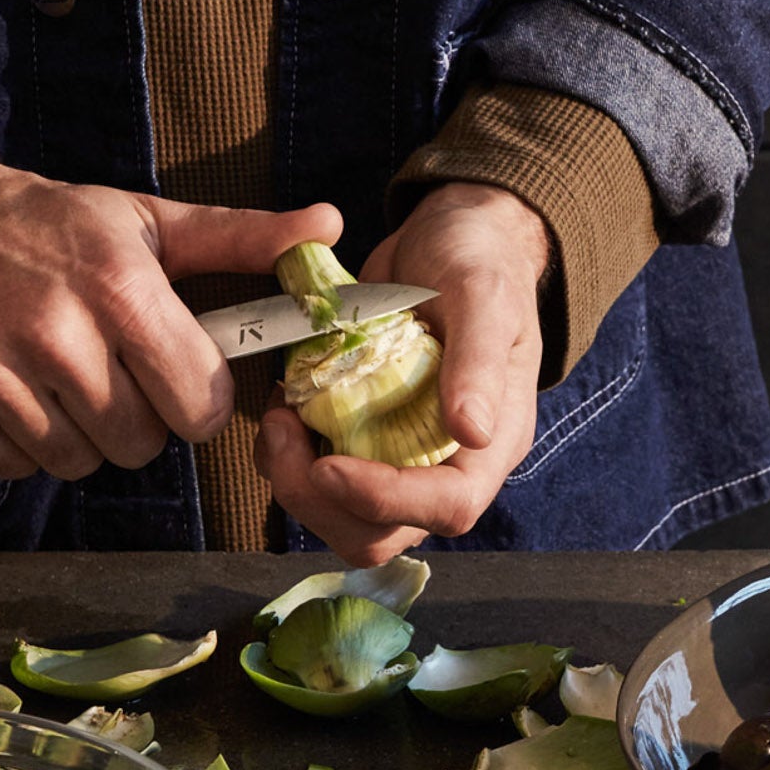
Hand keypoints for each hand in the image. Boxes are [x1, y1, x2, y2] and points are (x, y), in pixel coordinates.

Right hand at [0, 130, 341, 479]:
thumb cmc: (50, 224)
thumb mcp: (148, 221)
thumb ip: (243, 238)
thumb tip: (329, 227)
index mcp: (119, 289)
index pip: (198, 404)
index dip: (197, 400)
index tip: (177, 376)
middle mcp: (56, 335)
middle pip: (141, 443)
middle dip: (140, 418)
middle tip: (112, 371)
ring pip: (79, 462)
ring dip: (82, 434)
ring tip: (62, 378)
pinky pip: (16, 468)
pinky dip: (23, 444)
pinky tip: (16, 391)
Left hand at [258, 182, 548, 563]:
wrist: (453, 237)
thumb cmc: (481, 262)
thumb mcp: (484, 296)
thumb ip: (478, 362)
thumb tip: (472, 433)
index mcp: (491, 443)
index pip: (449, 507)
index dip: (385, 500)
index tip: (328, 464)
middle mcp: (445, 464)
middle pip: (383, 532)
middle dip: (320, 500)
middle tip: (282, 432)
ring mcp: (399, 456)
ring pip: (340, 517)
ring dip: (293, 479)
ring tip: (278, 413)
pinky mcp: (361, 439)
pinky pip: (315, 478)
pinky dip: (284, 453)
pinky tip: (282, 402)